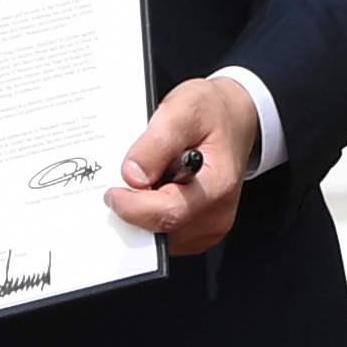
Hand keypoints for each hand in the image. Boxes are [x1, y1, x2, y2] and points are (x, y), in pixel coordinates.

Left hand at [107, 71, 257, 252]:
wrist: (233, 117)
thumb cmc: (212, 112)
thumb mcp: (183, 110)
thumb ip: (158, 143)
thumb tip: (132, 175)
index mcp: (218, 186)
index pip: (168, 214)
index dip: (132, 206)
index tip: (113, 189)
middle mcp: (216, 215)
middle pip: (157, 230)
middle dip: (133, 207)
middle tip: (131, 175)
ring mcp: (207, 227)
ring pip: (154, 236)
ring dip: (139, 212)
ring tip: (149, 177)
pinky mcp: (195, 232)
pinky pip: (159, 235)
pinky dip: (146, 215)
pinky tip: (153, 188)